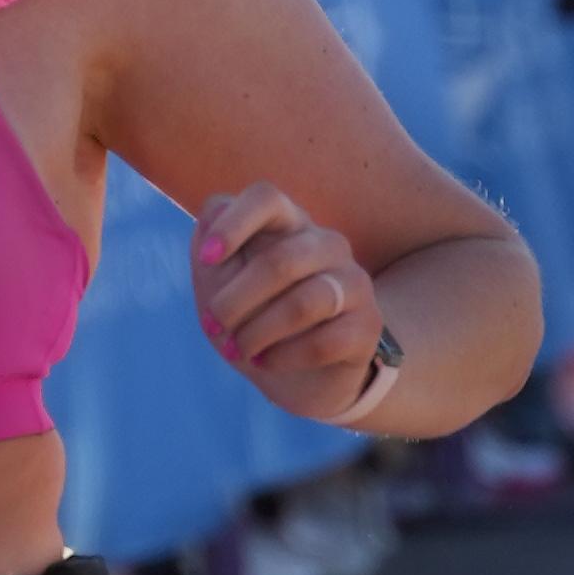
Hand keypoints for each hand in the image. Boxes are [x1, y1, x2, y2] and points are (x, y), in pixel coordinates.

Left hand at [191, 185, 382, 417]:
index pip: (266, 198)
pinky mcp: (367, 325)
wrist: (295, 376)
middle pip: (279, 261)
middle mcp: (327, 244)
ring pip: (303, 304)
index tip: (206, 258)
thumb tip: (214, 214)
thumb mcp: (218, 286)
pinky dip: (283, 356)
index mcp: (289, 223)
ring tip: (239, 350)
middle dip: (235, 301)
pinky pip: (323, 341)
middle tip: (213, 326)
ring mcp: (354, 282)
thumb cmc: (252, 317)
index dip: (233, 224)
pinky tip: (266, 362)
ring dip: (257, 333)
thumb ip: (210, 247)